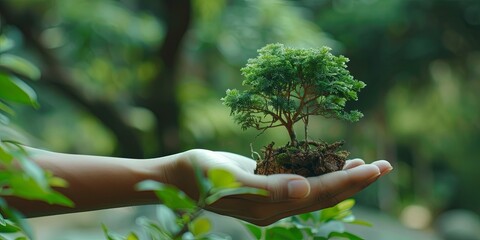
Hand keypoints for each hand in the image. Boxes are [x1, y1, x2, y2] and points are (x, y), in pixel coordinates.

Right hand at [162, 149, 391, 225]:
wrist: (177, 176)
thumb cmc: (198, 173)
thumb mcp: (230, 178)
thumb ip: (268, 186)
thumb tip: (307, 191)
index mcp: (270, 207)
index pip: (319, 194)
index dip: (348, 180)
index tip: (375, 167)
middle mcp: (276, 206)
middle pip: (325, 195)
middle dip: (355, 180)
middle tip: (385, 165)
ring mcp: (272, 198)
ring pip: (316, 190)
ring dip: (342, 177)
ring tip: (367, 164)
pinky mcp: (267, 187)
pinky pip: (301, 182)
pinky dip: (320, 172)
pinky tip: (331, 162)